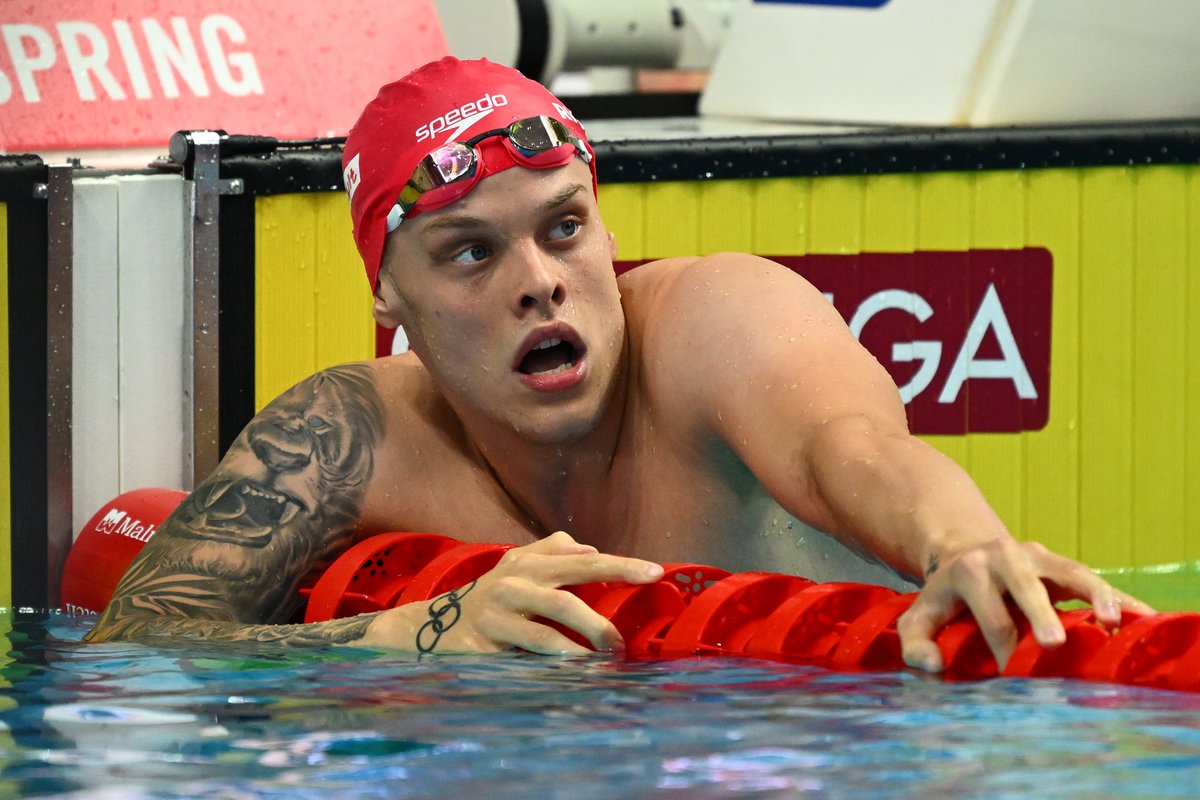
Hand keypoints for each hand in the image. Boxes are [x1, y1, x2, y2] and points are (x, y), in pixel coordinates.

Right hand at [367, 531, 663, 654]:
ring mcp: (497, 615)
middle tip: (622, 642)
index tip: (656, 572)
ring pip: (547, 632)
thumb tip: (591, 548)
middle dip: (601, 620)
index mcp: (528, 563)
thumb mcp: (517, 565)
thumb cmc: (489, 596)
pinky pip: (524, 658)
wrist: (431, 625)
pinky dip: (552, 666)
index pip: (583, 562)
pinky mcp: (483, 644)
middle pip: (568, 596)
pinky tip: (571, 672)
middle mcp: (514, 583)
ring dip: (580, 648)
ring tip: (602, 660)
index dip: (621, 565)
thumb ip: (553, 552)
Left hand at [896, 537, 1151, 671]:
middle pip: (1025, 585)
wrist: (962, 553)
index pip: (989, 614)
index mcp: (968, 570)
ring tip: (1109, 622)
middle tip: (1052, 644)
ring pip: (1068, 572)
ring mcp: (1036, 556)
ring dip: (1091, 595)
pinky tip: (1136, 616)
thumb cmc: (944, 597)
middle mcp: (1003, 556)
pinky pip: (1091, 577)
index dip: (1000, 645)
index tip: (1010, 674)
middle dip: (1039, 614)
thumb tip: (933, 666)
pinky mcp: (1060, 562)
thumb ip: (915, 643)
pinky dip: (1113, 595)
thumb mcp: (919, 616)